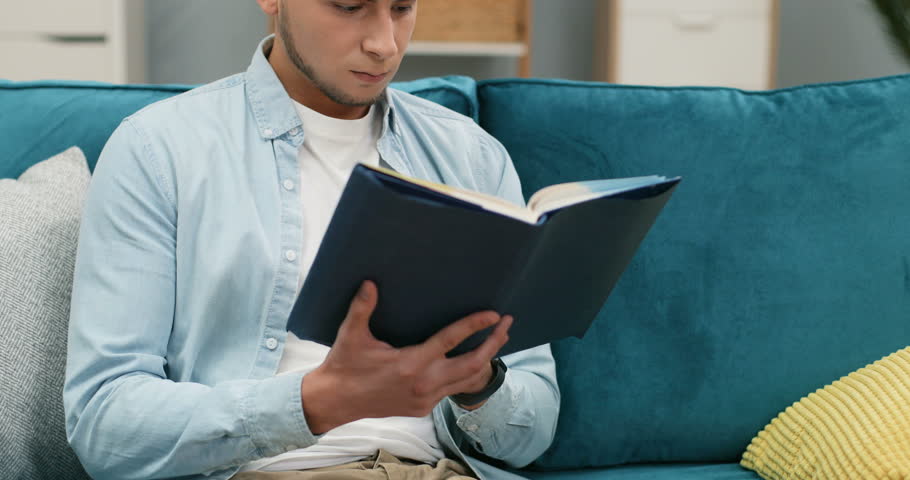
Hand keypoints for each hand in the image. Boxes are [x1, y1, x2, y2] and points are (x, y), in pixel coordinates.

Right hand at [300, 280, 511, 433]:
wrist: (335, 402)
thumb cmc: (344, 365)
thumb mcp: (351, 335)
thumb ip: (362, 308)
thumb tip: (369, 282)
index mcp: (410, 363)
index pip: (451, 340)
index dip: (475, 325)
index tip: (494, 314)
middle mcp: (424, 383)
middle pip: (472, 364)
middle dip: (493, 343)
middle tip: (507, 324)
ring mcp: (426, 398)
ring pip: (468, 380)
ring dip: (486, 359)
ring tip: (499, 338)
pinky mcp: (423, 407)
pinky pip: (454, 389)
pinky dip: (468, 374)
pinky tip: (475, 359)